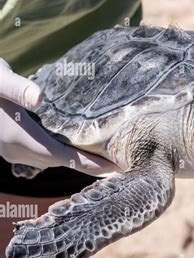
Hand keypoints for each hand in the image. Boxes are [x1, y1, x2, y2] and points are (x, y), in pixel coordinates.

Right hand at [0, 58, 120, 176]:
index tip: (116, 168)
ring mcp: (12, 150)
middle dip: (90, 166)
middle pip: (62, 162)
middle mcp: (16, 150)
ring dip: (77, 161)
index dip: (91, 164)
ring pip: (52, 160)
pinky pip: (43, 155)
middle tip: (118, 165)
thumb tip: (38, 98)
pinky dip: (63, 155)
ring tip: (103, 159)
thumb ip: (16, 88)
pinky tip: (74, 148)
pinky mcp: (11, 145)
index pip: (64, 156)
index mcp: (19, 137)